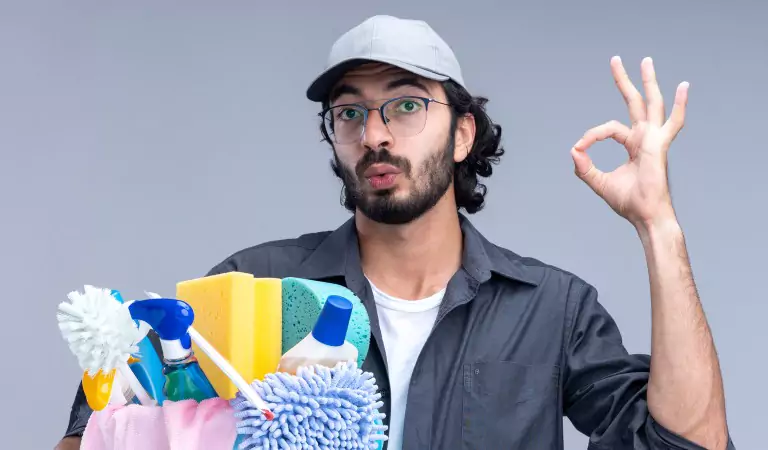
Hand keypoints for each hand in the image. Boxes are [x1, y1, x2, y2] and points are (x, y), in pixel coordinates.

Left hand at [570, 56, 688, 229]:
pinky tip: (683, 86)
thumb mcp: (599, 182)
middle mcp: (645, 138)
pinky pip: (672, 123)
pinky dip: (680, 105)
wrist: (645, 216)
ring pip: (651, 103)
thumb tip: (573, 151)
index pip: (609, 128)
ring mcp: (653, 140)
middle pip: (634, 102)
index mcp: (633, 145)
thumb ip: (584, 168)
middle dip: (625, 81)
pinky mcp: (658, 146)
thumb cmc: (629, 202)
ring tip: (645, 60)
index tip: (579, 149)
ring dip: (648, 82)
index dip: (591, 135)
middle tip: (615, 60)